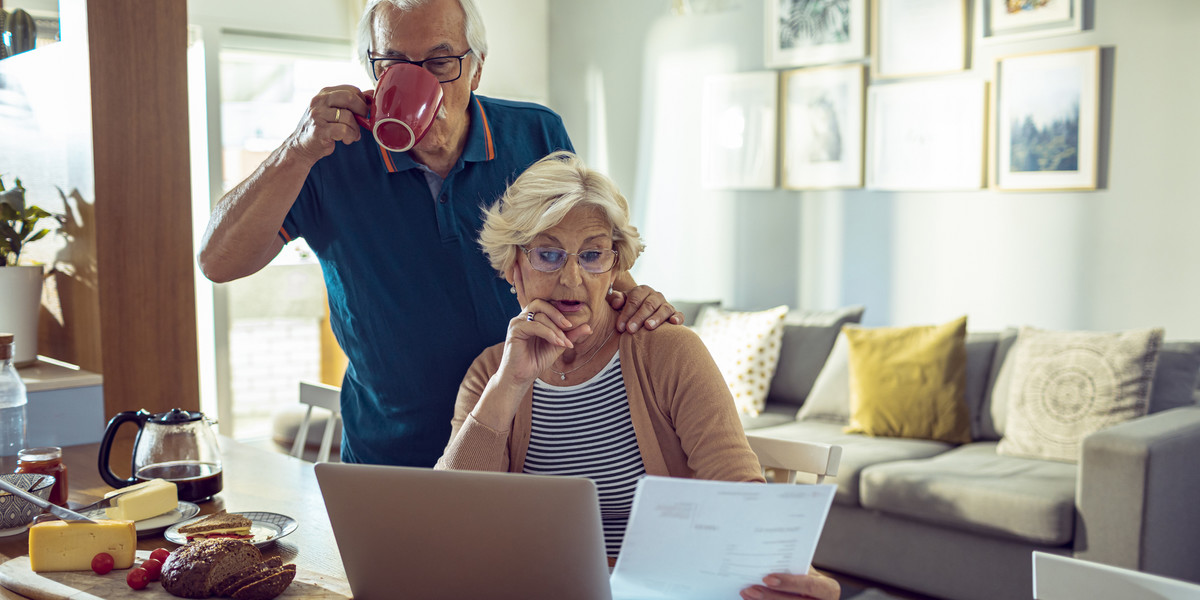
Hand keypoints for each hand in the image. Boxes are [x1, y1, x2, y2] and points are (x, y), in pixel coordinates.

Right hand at [283, 85, 368, 163]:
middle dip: (362, 111)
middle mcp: (319, 101)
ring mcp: (318, 115)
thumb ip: (349, 103)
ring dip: (355, 129)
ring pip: (348, 116)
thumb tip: (371, 94)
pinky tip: (345, 140)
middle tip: (363, 122)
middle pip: (350, 97)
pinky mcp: (319, 130)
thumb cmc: (321, 128)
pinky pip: (344, 130)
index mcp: (324, 93)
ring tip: (352, 135)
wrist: (301, 146)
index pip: (351, 89)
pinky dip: (350, 136)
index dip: (362, 101)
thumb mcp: (333, 111)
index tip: (363, 112)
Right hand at [497, 267, 594, 386]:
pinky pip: (535, 325)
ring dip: (555, 327)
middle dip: (558, 313)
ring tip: (564, 341)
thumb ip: (571, 335)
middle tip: (570, 326)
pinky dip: (549, 333)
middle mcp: (524, 317)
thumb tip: (589, 326)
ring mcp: (517, 322)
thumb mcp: (558, 346)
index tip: (573, 318)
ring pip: (539, 314)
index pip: (543, 302)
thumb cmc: (536, 361)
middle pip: (541, 303)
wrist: (521, 378)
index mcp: (533, 317)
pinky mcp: (515, 330)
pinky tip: (557, 342)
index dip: (557, 306)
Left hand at [607, 285, 682, 332]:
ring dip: (656, 317)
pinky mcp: (675, 314)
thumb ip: (616, 299)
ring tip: (648, 326)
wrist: (643, 316)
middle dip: (638, 317)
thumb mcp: (621, 303)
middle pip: (648, 305)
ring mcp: (666, 304)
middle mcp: (655, 296)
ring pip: (664, 309)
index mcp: (642, 290)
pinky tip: (673, 322)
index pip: (634, 299)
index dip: (626, 313)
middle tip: (630, 329)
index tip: (620, 327)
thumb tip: (616, 303)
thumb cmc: (629, 310)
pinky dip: (677, 318)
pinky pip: (679, 314)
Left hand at [740, 568, 840, 599]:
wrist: (816, 595)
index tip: (767, 578)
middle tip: (750, 588)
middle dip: (770, 596)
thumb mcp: (808, 571)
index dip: (789, 583)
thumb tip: (769, 555)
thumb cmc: (809, 577)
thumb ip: (795, 566)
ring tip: (747, 593)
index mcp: (828, 589)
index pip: (809, 585)